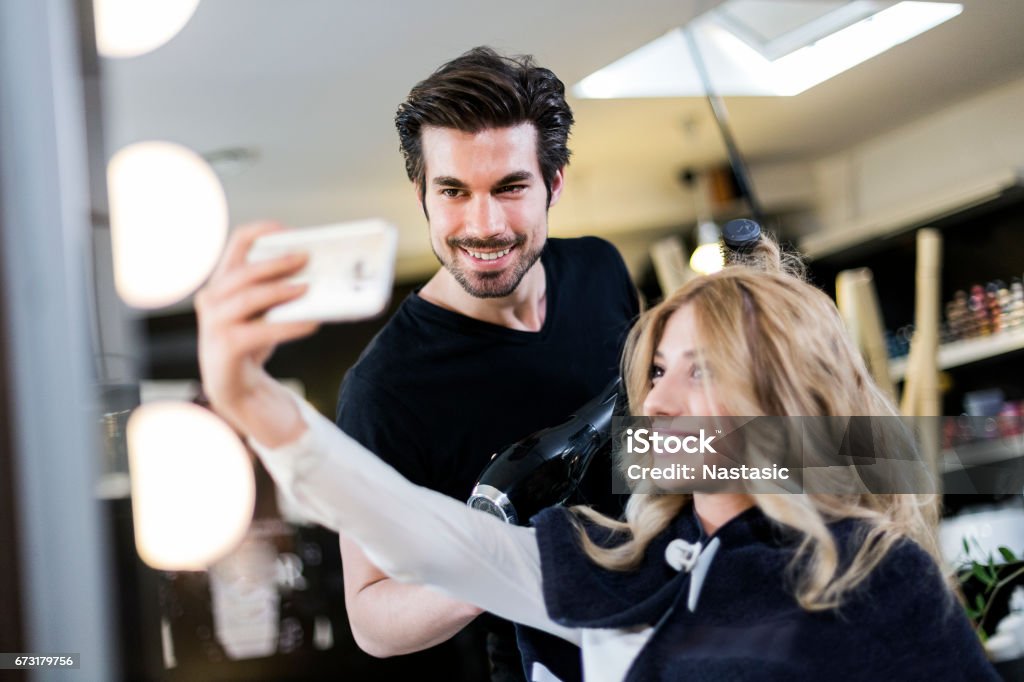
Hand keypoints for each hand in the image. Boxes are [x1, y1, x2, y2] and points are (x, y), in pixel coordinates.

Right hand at [195, 221, 319, 439]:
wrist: (237, 388)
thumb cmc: (253, 342)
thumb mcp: (264, 310)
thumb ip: (279, 289)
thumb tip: (320, 273)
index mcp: (222, 282)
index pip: (237, 243)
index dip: (262, 231)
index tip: (288, 230)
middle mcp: (211, 298)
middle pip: (244, 271)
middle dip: (277, 262)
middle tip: (307, 258)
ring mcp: (213, 323)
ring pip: (248, 297)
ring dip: (280, 290)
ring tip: (308, 288)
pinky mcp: (225, 348)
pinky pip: (260, 331)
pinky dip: (289, 326)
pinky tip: (311, 324)